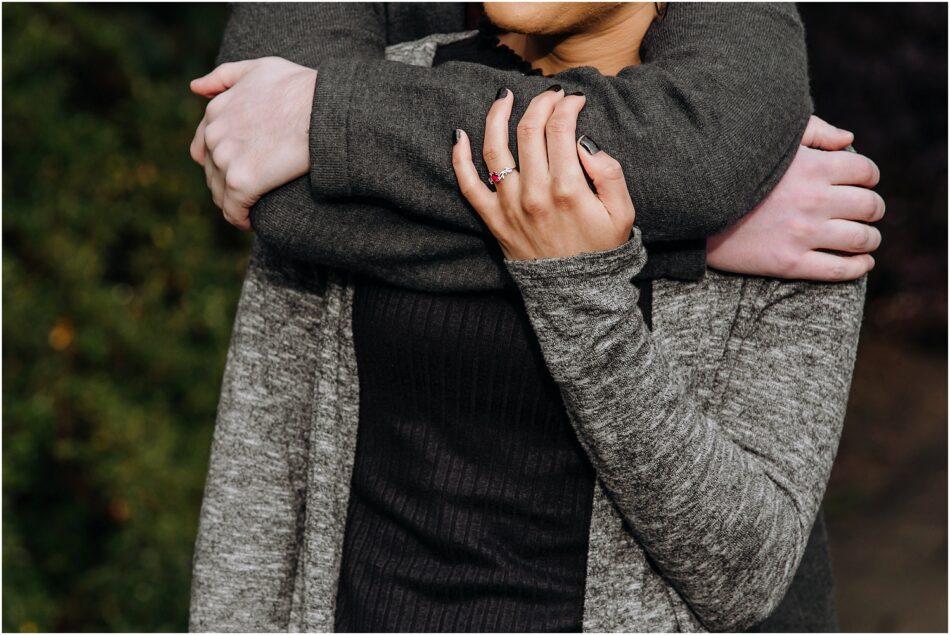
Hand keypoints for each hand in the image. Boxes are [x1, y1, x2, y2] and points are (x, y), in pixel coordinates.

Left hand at [189, 57, 316, 229]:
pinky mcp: (241, 183)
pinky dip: (240, 220)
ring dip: (234, 204)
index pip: (204, 148)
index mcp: (215, 111)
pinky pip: (233, 211)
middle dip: (228, 185)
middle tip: (251, 195)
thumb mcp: (259, 68)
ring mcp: (225, 159)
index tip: (241, 172)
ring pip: (220, 194)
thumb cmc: (301, 88)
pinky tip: (252, 223)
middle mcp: (214, 135)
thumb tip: (195, 88)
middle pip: (212, 173)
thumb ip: (224, 76)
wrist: (324, 109)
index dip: (221, 163)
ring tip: (252, 210)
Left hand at [451, 88, 634, 260]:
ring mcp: (509, 205)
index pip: (560, 128)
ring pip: (495, 148)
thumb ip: (609, 172)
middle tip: (549, 95)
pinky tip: (459, 134)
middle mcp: (534, 193)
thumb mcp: (622, 212)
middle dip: (540, 103)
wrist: (573, 293)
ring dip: (497, 115)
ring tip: (505, 96)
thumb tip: (584, 141)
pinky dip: (460, 158)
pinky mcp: (493, 218)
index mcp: (568, 188)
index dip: (568, 105)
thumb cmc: (600, 248)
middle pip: (529, 130)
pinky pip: (468, 185)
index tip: (575, 100)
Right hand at [707, 115, 883, 280]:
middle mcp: (813, 201)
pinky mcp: (789, 262)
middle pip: (869, 206)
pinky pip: (839, 270)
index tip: (863, 183)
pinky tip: (862, 262)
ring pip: (861, 239)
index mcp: (812, 167)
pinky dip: (859, 266)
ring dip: (870, 239)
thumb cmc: (733, 169)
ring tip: (865, 238)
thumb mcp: (772, 140)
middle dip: (873, 208)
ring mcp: (802, 234)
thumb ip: (814, 131)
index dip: (869, 176)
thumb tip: (849, 140)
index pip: (865, 171)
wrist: (692, 207)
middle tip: (866, 212)